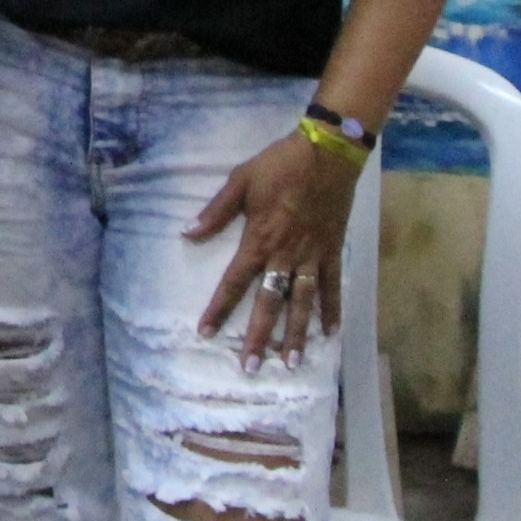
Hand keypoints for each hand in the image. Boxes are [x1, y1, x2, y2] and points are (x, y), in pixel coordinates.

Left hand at [191, 129, 360, 368]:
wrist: (327, 153)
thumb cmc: (279, 165)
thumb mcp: (240, 182)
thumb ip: (216, 212)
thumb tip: (187, 234)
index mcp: (259, 240)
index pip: (234, 282)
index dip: (218, 308)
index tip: (204, 332)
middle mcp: (285, 256)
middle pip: (268, 302)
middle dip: (258, 336)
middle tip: (249, 367)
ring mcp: (312, 256)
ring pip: (302, 303)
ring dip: (295, 334)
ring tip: (290, 363)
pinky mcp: (333, 251)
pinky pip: (332, 286)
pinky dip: (331, 309)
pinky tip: (329, 332)